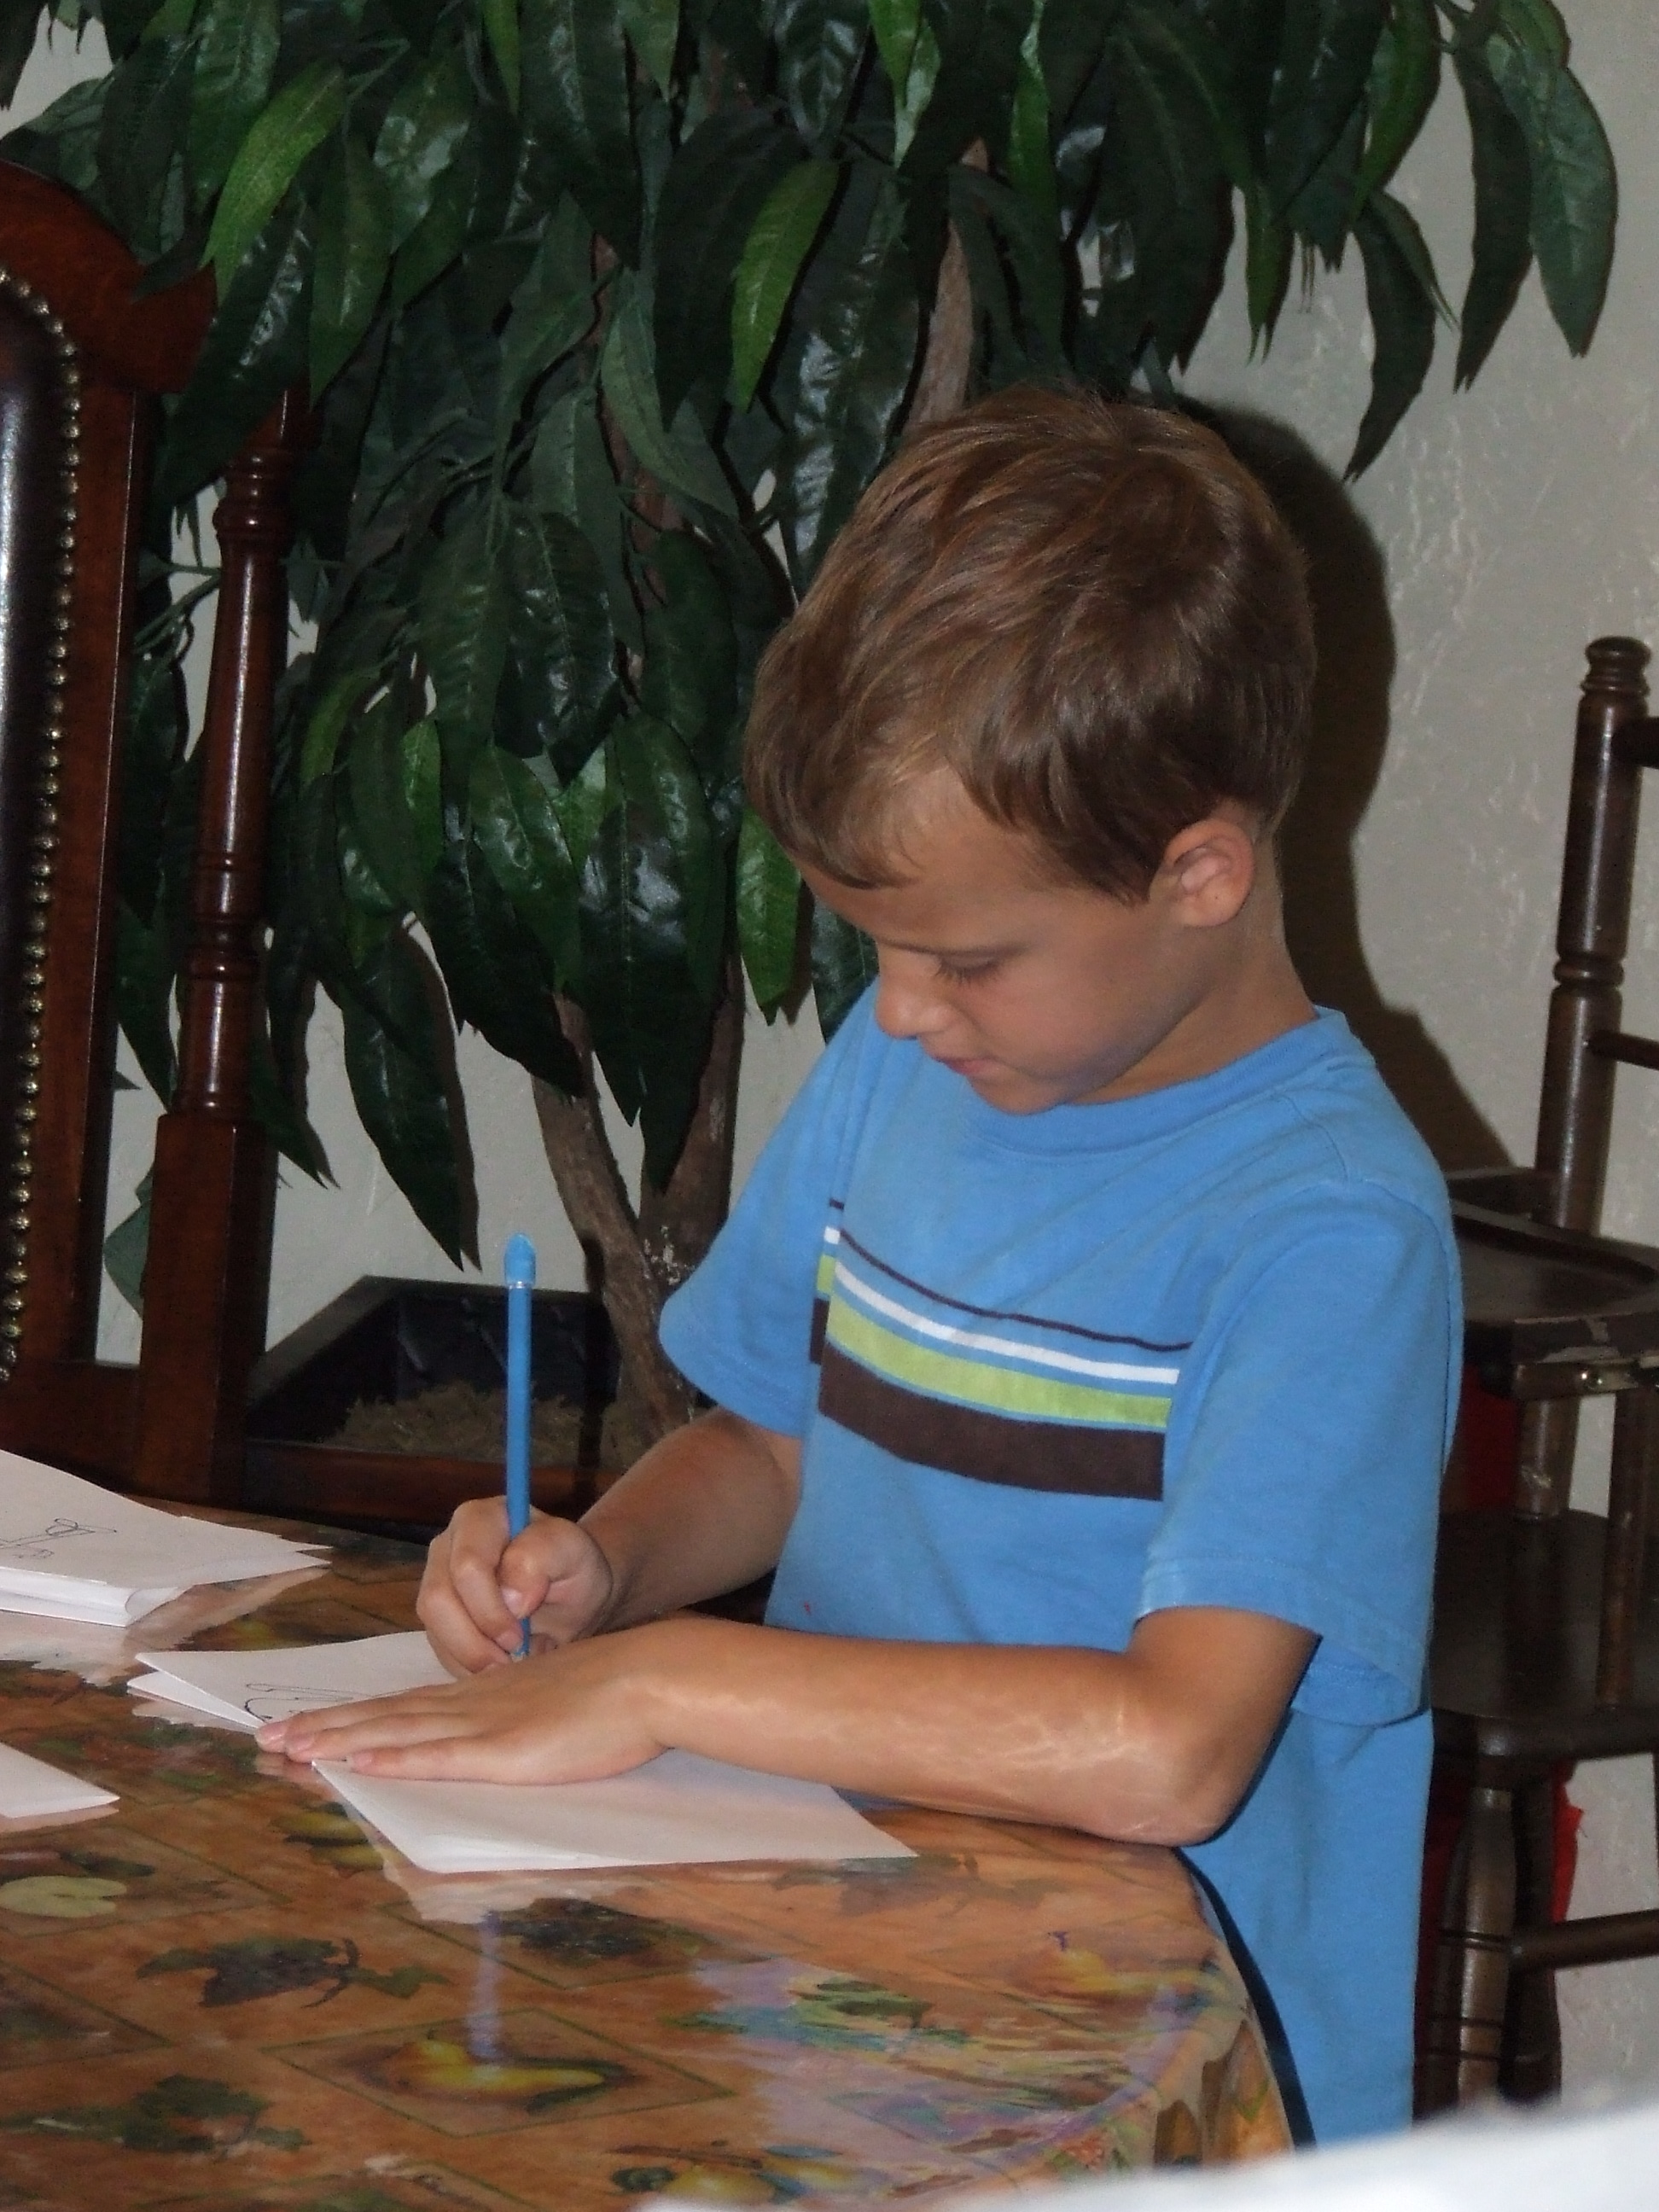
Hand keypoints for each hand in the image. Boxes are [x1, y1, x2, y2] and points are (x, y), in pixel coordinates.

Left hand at [254, 1627, 666, 1782]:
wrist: (653, 1676)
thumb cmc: (619, 1696)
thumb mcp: (560, 1704)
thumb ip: (528, 1719)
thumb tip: (513, 1737)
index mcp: (487, 1697)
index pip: (407, 1709)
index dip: (356, 1718)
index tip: (310, 1726)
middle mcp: (474, 1706)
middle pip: (387, 1716)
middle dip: (325, 1728)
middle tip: (268, 1740)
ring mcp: (485, 1726)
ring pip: (397, 1731)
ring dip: (338, 1740)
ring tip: (288, 1749)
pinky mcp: (502, 1749)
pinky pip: (434, 1754)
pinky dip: (389, 1755)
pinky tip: (354, 1759)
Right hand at [417, 1497, 616, 1674]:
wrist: (571, 1597)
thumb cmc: (574, 1569)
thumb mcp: (574, 1553)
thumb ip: (543, 1556)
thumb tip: (510, 1597)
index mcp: (480, 1519)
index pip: (467, 1566)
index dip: (489, 1608)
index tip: (521, 1634)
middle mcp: (449, 1545)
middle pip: (437, 1599)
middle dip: (474, 1639)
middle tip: (513, 1655)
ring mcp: (437, 1581)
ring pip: (433, 1627)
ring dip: (470, 1656)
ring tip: (508, 1663)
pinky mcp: (436, 1617)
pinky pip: (438, 1648)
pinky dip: (468, 1665)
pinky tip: (498, 1663)